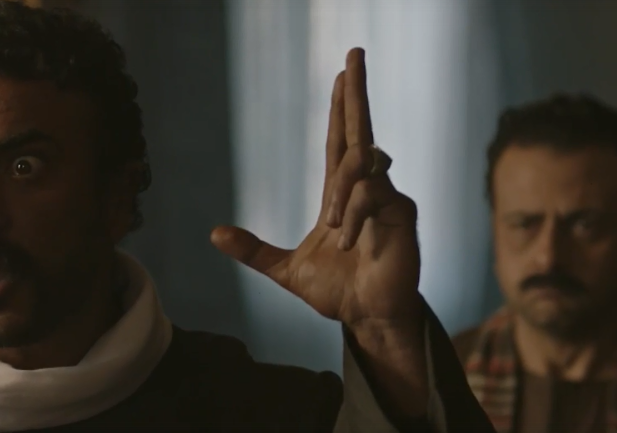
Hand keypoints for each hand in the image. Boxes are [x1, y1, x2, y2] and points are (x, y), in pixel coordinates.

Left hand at [211, 48, 421, 331]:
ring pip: (361, 165)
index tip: (341, 73)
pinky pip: (376, 195)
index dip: (340, 106)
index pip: (339, 140)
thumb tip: (213, 234)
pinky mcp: (403, 215)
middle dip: (356, 92)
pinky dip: (357, 215)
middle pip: (360, 129)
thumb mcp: (285, 270)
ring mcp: (388, 198)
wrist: (366, 319)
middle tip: (354, 53)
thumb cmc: (336, 293)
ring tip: (336, 230)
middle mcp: (366, 189)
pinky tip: (349, 242)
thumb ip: (253, 251)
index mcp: (340, 195)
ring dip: (342, 193)